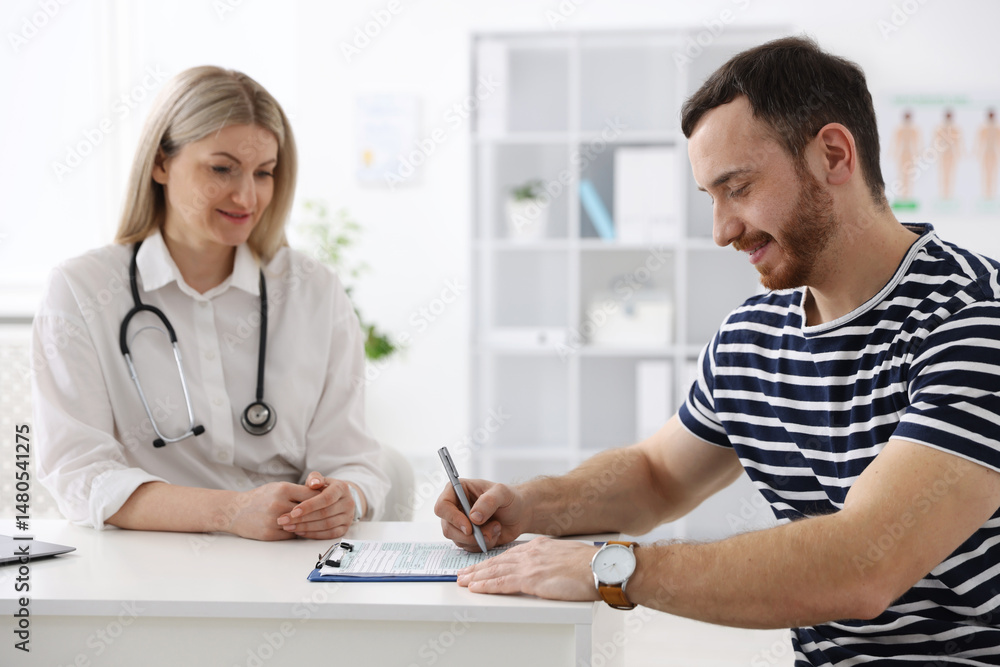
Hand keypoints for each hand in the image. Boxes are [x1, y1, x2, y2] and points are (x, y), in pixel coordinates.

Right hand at [223, 481, 322, 540]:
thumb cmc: (260, 497)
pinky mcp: (270, 534)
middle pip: (308, 511)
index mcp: (283, 489)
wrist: (235, 511)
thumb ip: (297, 491)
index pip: (311, 494)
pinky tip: (300, 530)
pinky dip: (296, 532)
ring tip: (317, 523)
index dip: (321, 499)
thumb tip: (321, 495)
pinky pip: (291, 534)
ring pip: (301, 524)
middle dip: (319, 513)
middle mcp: (279, 504)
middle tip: (329, 514)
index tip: (329, 501)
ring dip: (308, 525)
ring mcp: (274, 520)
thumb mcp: (278, 487)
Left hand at [275, 472, 359, 539]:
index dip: (309, 506)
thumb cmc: (323, 488)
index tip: (293, 511)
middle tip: (285, 521)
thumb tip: (314, 483)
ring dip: (306, 527)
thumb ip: (314, 479)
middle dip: (303, 519)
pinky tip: (300, 532)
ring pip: (327, 525)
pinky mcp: (345, 528)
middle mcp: (348, 502)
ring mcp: (348, 517)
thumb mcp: (319, 480)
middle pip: (325, 513)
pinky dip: (314, 534)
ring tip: (289, 527)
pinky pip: (330, 534)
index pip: (326, 498)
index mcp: (342, 488)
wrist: (338, 498)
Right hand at [434, 478, 529, 550]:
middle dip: (468, 535)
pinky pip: (468, 547)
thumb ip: (488, 501)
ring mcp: (460, 524)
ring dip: (479, 539)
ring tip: (496, 527)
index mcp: (458, 490)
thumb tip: (473, 517)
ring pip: (458, 540)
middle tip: (486, 533)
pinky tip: (494, 533)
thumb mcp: (503, 493)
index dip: (452, 518)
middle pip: (447, 528)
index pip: (442, 506)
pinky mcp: (468, 537)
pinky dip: (483, 544)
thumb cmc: (511, 498)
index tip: (469, 527)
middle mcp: (455, 507)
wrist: (520, 514)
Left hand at [456, 537, 600, 600]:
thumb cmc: (590, 565)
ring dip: (477, 576)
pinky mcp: (531, 579)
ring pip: (495, 570)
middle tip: (463, 573)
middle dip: (478, 567)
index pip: (510, 554)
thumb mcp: (566, 556)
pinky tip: (476, 587)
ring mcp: (530, 566)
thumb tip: (547, 567)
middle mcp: (531, 553)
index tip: (482, 565)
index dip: (493, 560)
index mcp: (539, 546)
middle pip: (498, 561)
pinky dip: (487, 585)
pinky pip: (502, 583)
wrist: (599, 567)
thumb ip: (551, 559)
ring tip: (462, 580)